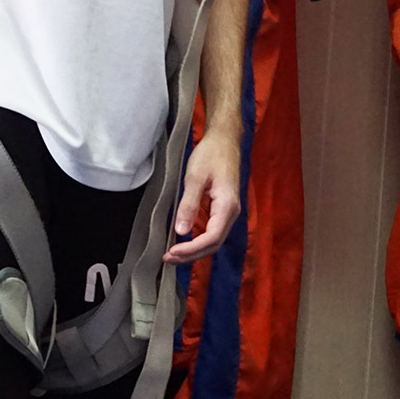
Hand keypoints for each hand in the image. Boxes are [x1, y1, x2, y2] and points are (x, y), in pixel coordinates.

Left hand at [164, 129, 241, 264]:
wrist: (224, 141)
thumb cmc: (211, 155)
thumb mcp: (195, 177)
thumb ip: (189, 205)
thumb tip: (181, 231)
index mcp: (227, 206)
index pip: (212, 238)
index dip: (192, 249)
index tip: (172, 251)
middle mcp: (232, 213)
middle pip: (213, 244)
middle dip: (191, 255)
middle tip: (168, 258)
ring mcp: (229, 212)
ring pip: (213, 240)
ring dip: (194, 250)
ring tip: (173, 254)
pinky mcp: (223, 210)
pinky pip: (212, 231)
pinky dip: (198, 240)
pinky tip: (183, 241)